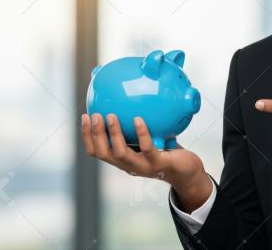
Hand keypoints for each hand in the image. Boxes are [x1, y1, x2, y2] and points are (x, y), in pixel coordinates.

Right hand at [80, 113, 212, 210]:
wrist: (186, 171)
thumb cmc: (165, 151)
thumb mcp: (148, 138)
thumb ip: (137, 126)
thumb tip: (129, 100)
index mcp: (123, 159)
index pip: (97, 152)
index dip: (87, 136)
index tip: (84, 117)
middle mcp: (129, 165)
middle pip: (104, 153)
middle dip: (95, 135)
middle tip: (94, 115)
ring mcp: (143, 166)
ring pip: (121, 153)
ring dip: (113, 134)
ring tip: (111, 116)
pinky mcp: (158, 164)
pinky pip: (147, 149)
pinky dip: (141, 134)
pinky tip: (138, 120)